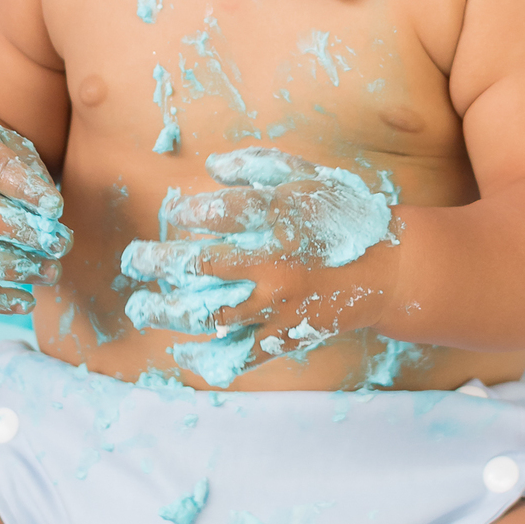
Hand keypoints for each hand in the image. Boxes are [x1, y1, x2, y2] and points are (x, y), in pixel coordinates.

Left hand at [121, 148, 397, 382]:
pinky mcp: (288, 335)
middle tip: (132, 260)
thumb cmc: (342, 217)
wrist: (392, 271)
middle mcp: (275, 262)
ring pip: (211, 313)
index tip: (174, 214)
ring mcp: (280, 304)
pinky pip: (241, 354)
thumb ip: (259, 165)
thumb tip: (211, 165)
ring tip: (140, 308)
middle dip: (158, 262)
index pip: (219, 212)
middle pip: (201, 263)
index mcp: (280, 218)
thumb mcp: (307, 177)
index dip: (188, 213)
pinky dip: (209, 358)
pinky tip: (181, 353)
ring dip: (169, 312)